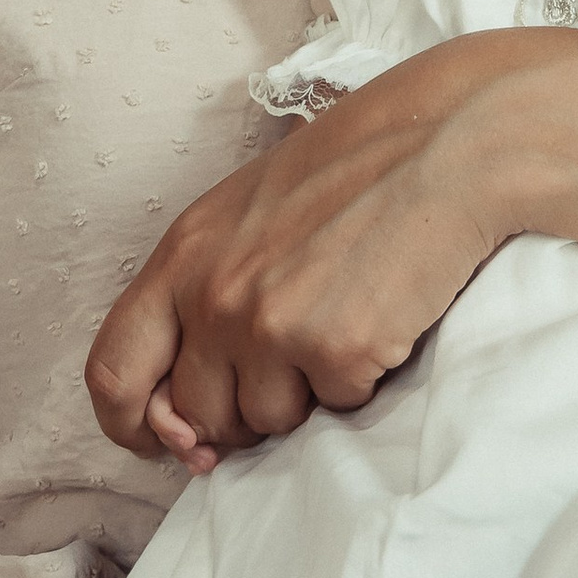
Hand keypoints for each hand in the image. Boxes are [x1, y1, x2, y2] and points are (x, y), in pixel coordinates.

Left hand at [84, 26, 577, 466]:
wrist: (466, 138)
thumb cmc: (375, 162)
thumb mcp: (263, 207)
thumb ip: (216, 283)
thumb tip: (194, 397)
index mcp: (186, 249)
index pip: (111, 371)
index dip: (138, 424)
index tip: (180, 440)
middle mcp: (213, 290)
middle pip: (194, 415)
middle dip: (244, 414)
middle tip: (304, 365)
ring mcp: (269, 324)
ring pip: (269, 425)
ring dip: (312, 395)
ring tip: (357, 315)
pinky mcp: (334, 349)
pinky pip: (341, 409)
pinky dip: (369, 379)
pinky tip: (394, 315)